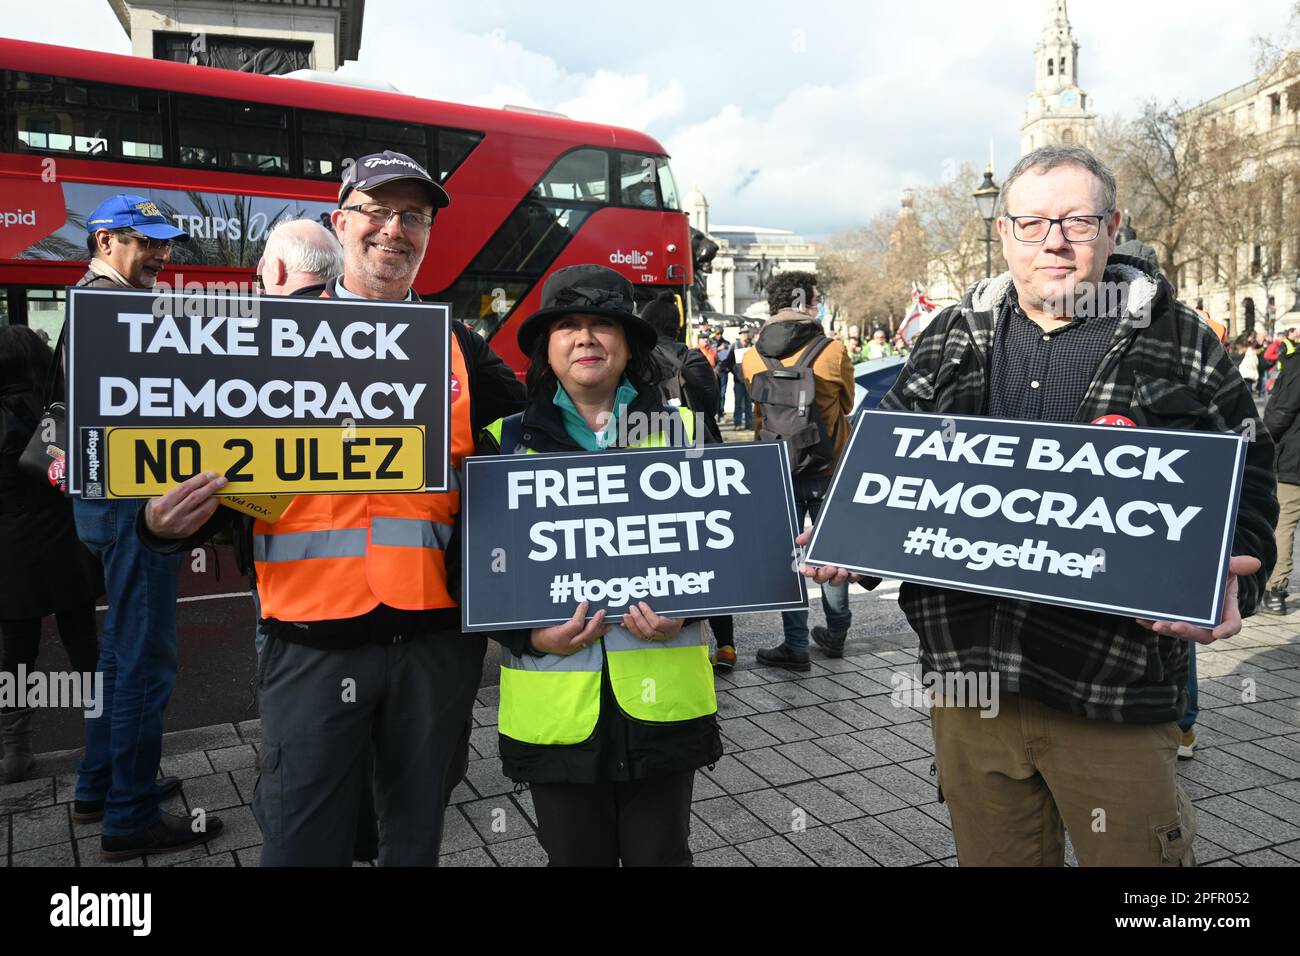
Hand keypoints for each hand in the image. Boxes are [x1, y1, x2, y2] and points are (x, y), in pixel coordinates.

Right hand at [144, 471, 226, 538]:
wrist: (154, 532)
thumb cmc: (158, 510)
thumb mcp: (157, 498)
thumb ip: (173, 489)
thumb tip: (196, 478)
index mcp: (162, 505)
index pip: (184, 489)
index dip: (199, 480)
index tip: (210, 474)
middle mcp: (172, 515)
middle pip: (195, 497)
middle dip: (210, 487)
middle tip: (221, 480)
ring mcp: (182, 525)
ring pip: (203, 509)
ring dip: (214, 497)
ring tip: (221, 488)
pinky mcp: (190, 530)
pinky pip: (205, 517)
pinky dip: (212, 507)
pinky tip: (216, 500)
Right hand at [530, 601, 608, 654]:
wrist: (535, 645)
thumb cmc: (539, 630)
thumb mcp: (545, 620)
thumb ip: (559, 614)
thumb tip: (575, 602)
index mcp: (559, 636)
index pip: (575, 625)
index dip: (582, 613)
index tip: (585, 602)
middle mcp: (568, 645)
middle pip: (587, 634)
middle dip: (596, 622)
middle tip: (602, 611)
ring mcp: (573, 648)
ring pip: (591, 639)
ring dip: (600, 628)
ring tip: (608, 619)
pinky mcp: (576, 649)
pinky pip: (589, 641)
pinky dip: (598, 634)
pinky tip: (604, 627)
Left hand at [621, 601, 683, 641]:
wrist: (682, 615)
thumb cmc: (679, 607)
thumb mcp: (674, 603)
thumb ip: (664, 599)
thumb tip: (648, 593)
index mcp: (674, 625)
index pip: (658, 623)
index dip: (647, 614)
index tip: (641, 603)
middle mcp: (667, 633)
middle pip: (649, 631)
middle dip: (637, 619)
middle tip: (631, 608)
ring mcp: (659, 637)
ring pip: (643, 635)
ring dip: (632, 625)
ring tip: (625, 615)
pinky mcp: (653, 638)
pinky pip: (640, 635)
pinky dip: (631, 628)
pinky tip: (625, 623)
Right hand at [794, 528, 863, 585]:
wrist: (854, 532)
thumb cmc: (834, 534)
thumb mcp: (822, 530)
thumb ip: (810, 534)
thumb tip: (799, 540)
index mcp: (816, 560)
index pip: (808, 569)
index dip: (807, 571)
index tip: (810, 570)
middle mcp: (826, 569)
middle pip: (820, 578)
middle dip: (824, 574)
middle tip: (830, 568)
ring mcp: (838, 573)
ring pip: (835, 581)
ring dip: (838, 578)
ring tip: (842, 570)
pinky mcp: (852, 574)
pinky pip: (852, 579)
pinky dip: (853, 576)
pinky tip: (855, 572)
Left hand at [1136, 555, 1261, 643]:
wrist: (1198, 572)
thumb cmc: (1217, 572)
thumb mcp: (1226, 567)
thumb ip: (1236, 566)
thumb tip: (1254, 562)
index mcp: (1226, 611)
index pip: (1231, 625)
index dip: (1226, 630)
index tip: (1218, 632)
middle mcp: (1208, 622)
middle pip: (1202, 634)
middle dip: (1189, 631)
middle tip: (1176, 626)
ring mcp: (1190, 622)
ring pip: (1180, 631)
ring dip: (1167, 629)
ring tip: (1155, 623)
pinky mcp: (1172, 619)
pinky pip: (1161, 624)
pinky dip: (1150, 622)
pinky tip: (1141, 618)